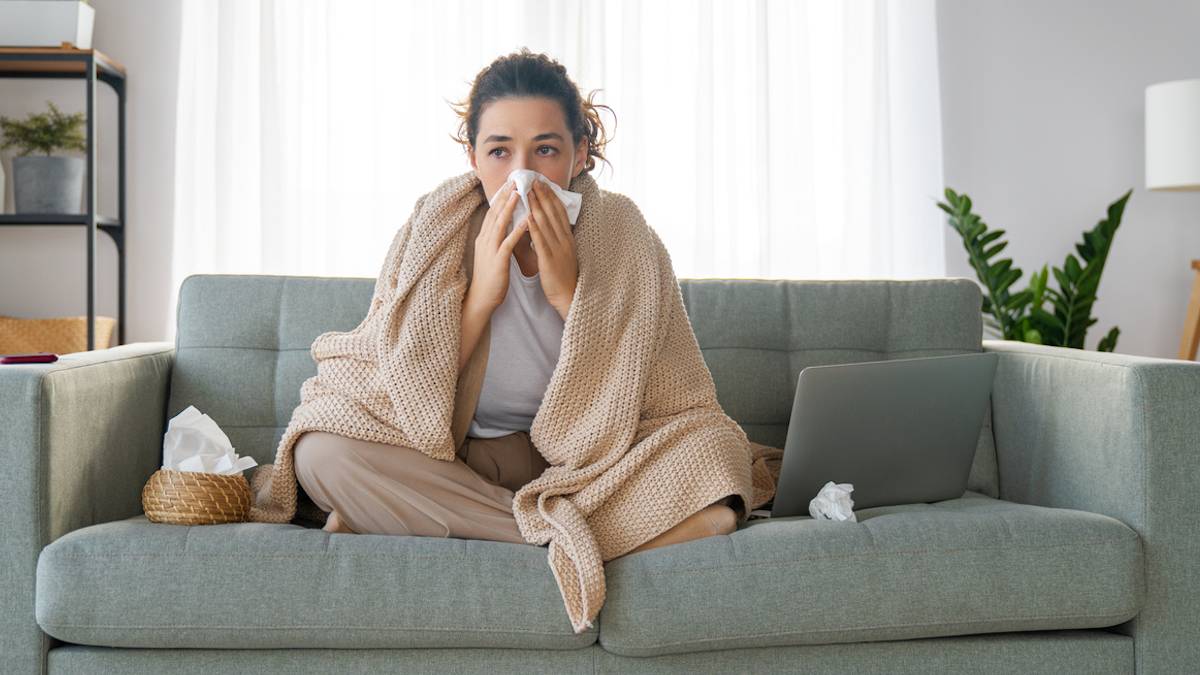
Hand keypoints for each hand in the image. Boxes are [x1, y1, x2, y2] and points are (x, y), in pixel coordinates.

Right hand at [469, 180, 526, 309]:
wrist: (481, 299)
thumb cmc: (489, 278)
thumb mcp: (491, 253)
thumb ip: (496, 238)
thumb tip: (504, 225)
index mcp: (484, 237)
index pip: (492, 212)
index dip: (500, 197)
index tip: (509, 183)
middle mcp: (485, 240)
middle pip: (495, 213)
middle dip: (504, 195)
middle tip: (514, 179)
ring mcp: (490, 250)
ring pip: (500, 224)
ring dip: (510, 207)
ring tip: (519, 193)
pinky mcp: (498, 261)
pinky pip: (508, 243)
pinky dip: (517, 231)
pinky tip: (526, 221)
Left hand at [526, 179, 578, 318]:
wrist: (569, 296)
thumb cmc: (563, 276)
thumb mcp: (563, 253)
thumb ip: (556, 238)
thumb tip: (547, 225)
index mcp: (567, 238)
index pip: (559, 212)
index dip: (551, 196)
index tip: (543, 183)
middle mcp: (564, 240)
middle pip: (553, 213)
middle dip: (543, 195)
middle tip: (533, 180)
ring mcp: (558, 248)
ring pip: (546, 223)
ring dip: (536, 205)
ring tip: (527, 191)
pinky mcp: (549, 259)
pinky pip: (541, 240)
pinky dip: (534, 227)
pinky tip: (527, 216)